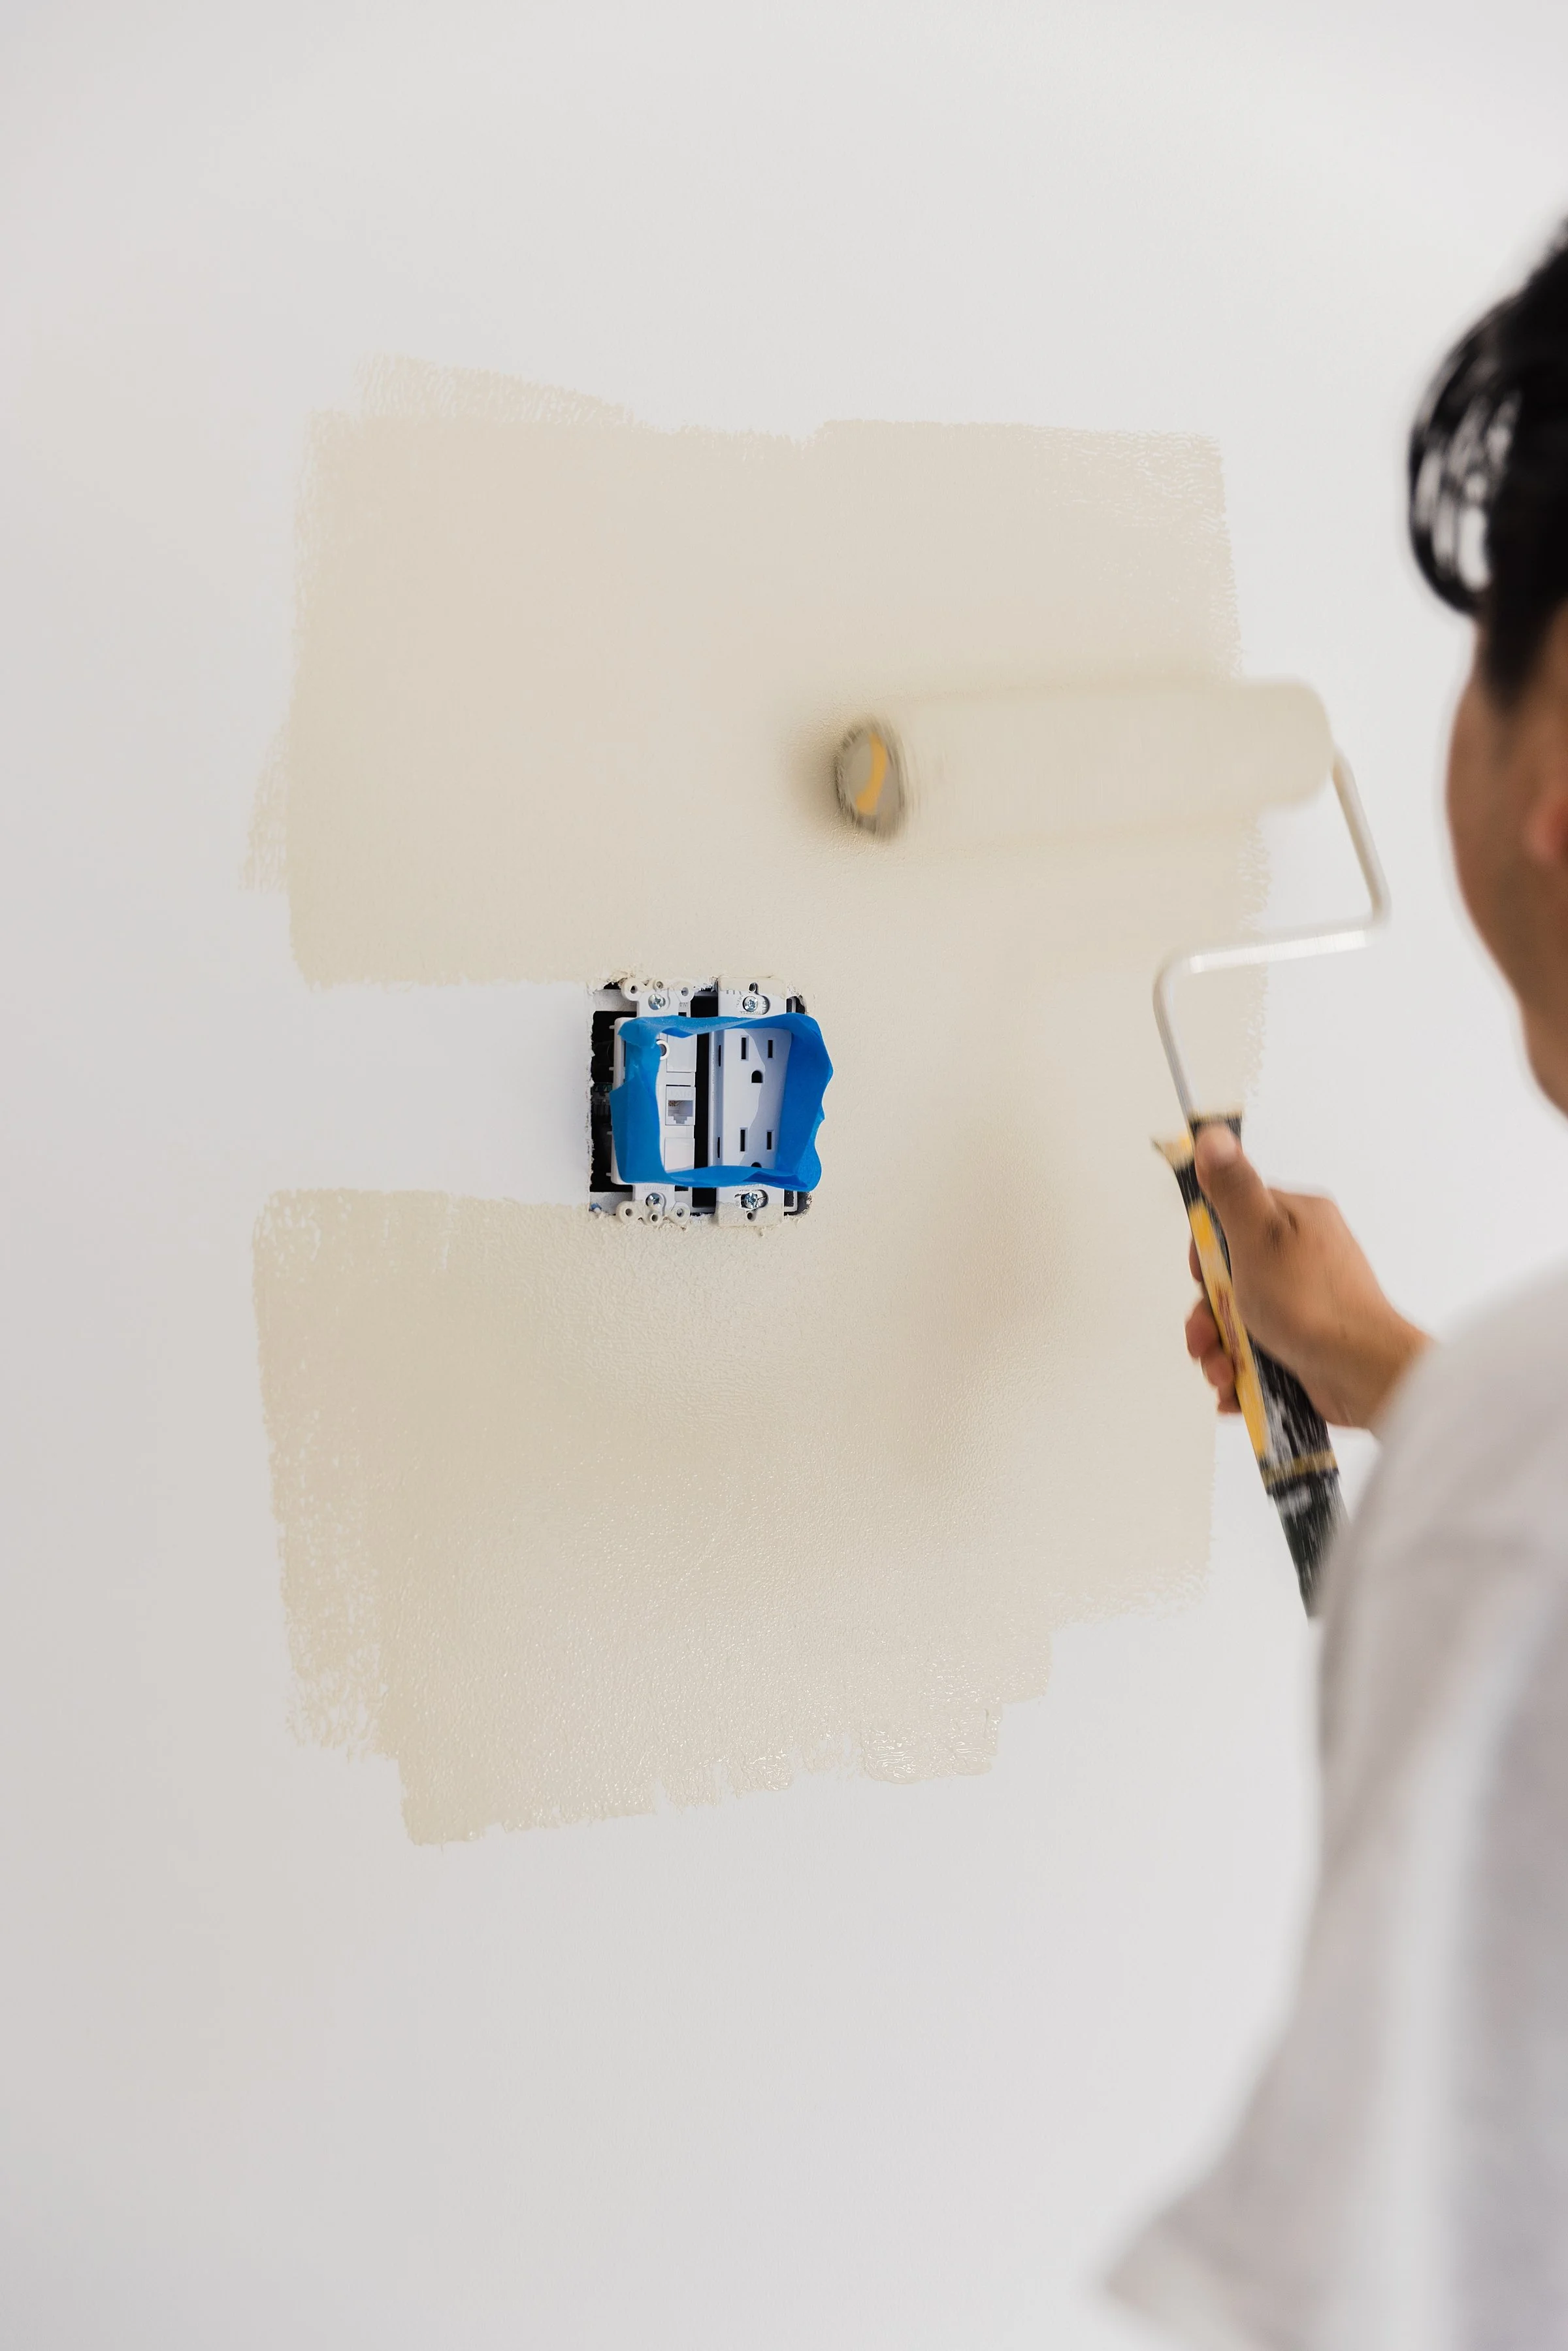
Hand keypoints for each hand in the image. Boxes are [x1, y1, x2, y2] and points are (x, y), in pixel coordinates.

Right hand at [1183, 1124, 1430, 1430]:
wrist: (1364, 1375)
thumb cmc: (1315, 1305)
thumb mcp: (1260, 1236)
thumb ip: (1233, 1189)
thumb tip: (1213, 1135)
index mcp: (1296, 1219)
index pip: (1232, 1218)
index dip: (1205, 1250)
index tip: (1202, 1272)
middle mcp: (1302, 1257)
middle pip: (1229, 1276)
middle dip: (1208, 1312)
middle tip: (1208, 1333)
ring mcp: (1305, 1303)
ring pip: (1239, 1319)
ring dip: (1218, 1349)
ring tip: (1222, 1370)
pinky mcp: (1306, 1343)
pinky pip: (1258, 1354)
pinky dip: (1241, 1373)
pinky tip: (1237, 1387)